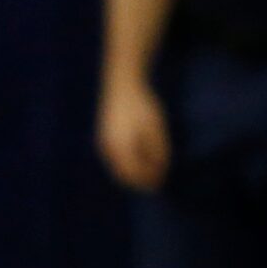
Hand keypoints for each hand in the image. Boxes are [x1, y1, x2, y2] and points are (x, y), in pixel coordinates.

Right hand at [97, 76, 169, 191]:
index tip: (163, 182)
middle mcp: (108, 149)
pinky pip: (115, 161)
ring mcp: (103, 145)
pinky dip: (127, 165)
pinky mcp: (104, 139)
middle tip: (157, 183)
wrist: (122, 84)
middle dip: (140, 181)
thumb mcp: (156, 128)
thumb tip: (161, 171)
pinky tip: (140, 160)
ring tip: (151, 172)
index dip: (149, 180)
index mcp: (120, 147)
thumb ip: (159, 151)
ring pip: (118, 169)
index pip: (135, 173)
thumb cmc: (142, 105)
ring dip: (133, 174)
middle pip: (124, 175)